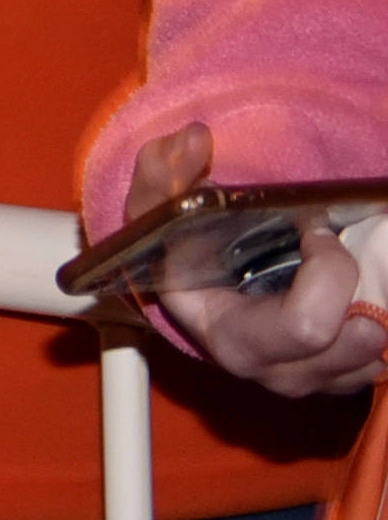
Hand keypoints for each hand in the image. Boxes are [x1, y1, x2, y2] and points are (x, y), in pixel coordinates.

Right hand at [125, 127, 387, 397]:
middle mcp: (280, 374)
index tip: (315, 228)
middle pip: (360, 339)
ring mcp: (318, 382)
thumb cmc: (178, 251)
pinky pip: (383, 356)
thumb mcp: (154, 212)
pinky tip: (353, 288)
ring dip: (377, 301)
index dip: (328, 271)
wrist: (193, 291)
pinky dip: (380, 316)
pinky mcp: (346, 379)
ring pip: (379, 349)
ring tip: (349, 264)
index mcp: (235, 341)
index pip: (308, 326)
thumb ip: (163, 172)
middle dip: (365, 284)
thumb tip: (197, 137)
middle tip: (343, 245)